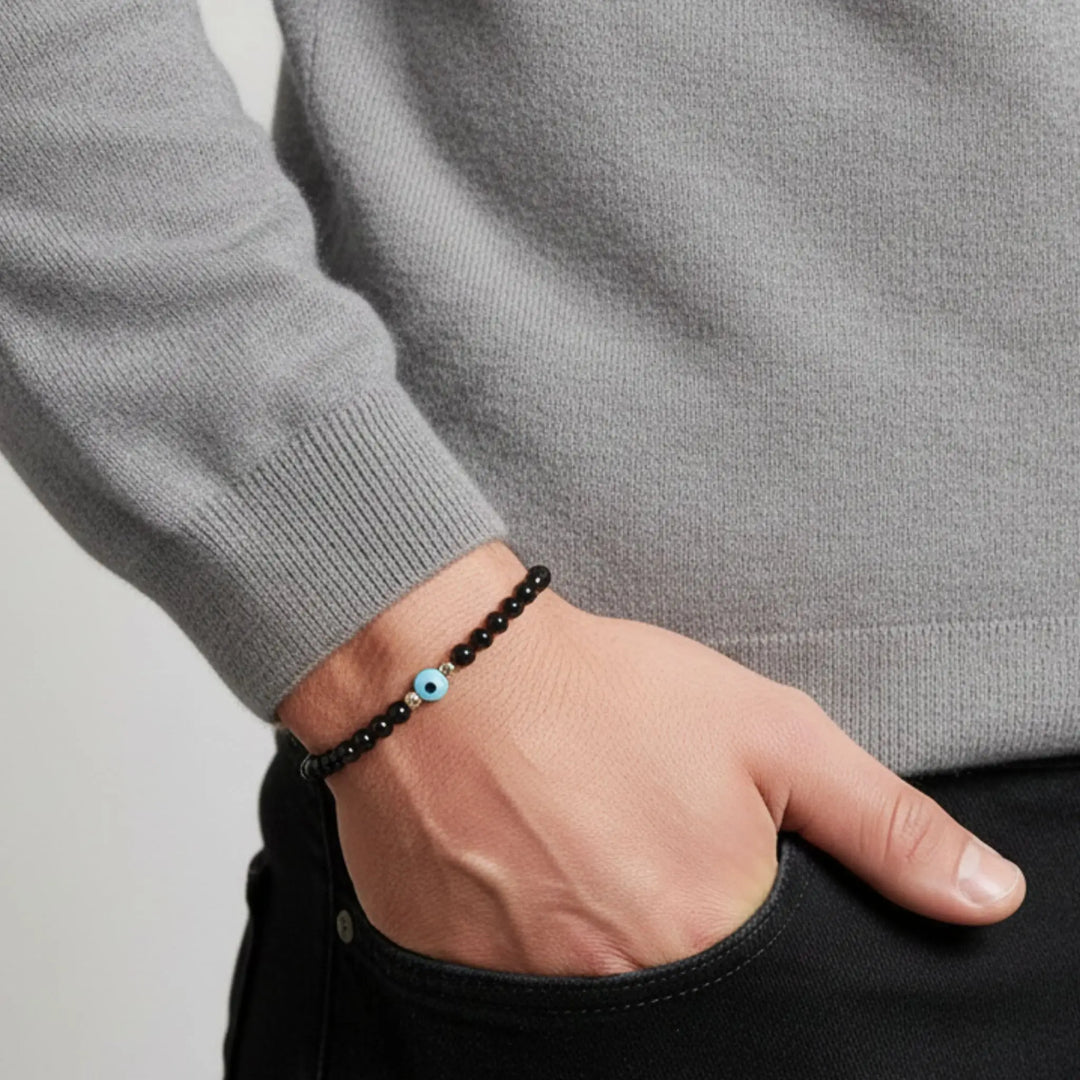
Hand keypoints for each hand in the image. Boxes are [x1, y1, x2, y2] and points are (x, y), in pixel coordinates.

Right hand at [278, 541, 1025, 975]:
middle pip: (672, 990)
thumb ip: (881, 824)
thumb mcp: (767, 734)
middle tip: (626, 844)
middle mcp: (617, 989)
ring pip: (590, 996)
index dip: (736, 918)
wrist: (443, 671)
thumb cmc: (604, 693)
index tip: (696, 867)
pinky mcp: (449, 975)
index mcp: (708, 938)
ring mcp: (522, 993)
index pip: (765, 991)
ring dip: (591, 930)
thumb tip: (988, 898)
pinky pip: (510, 988)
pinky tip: (517, 861)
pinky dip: (524, 939)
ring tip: (571, 843)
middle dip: (663, 925)